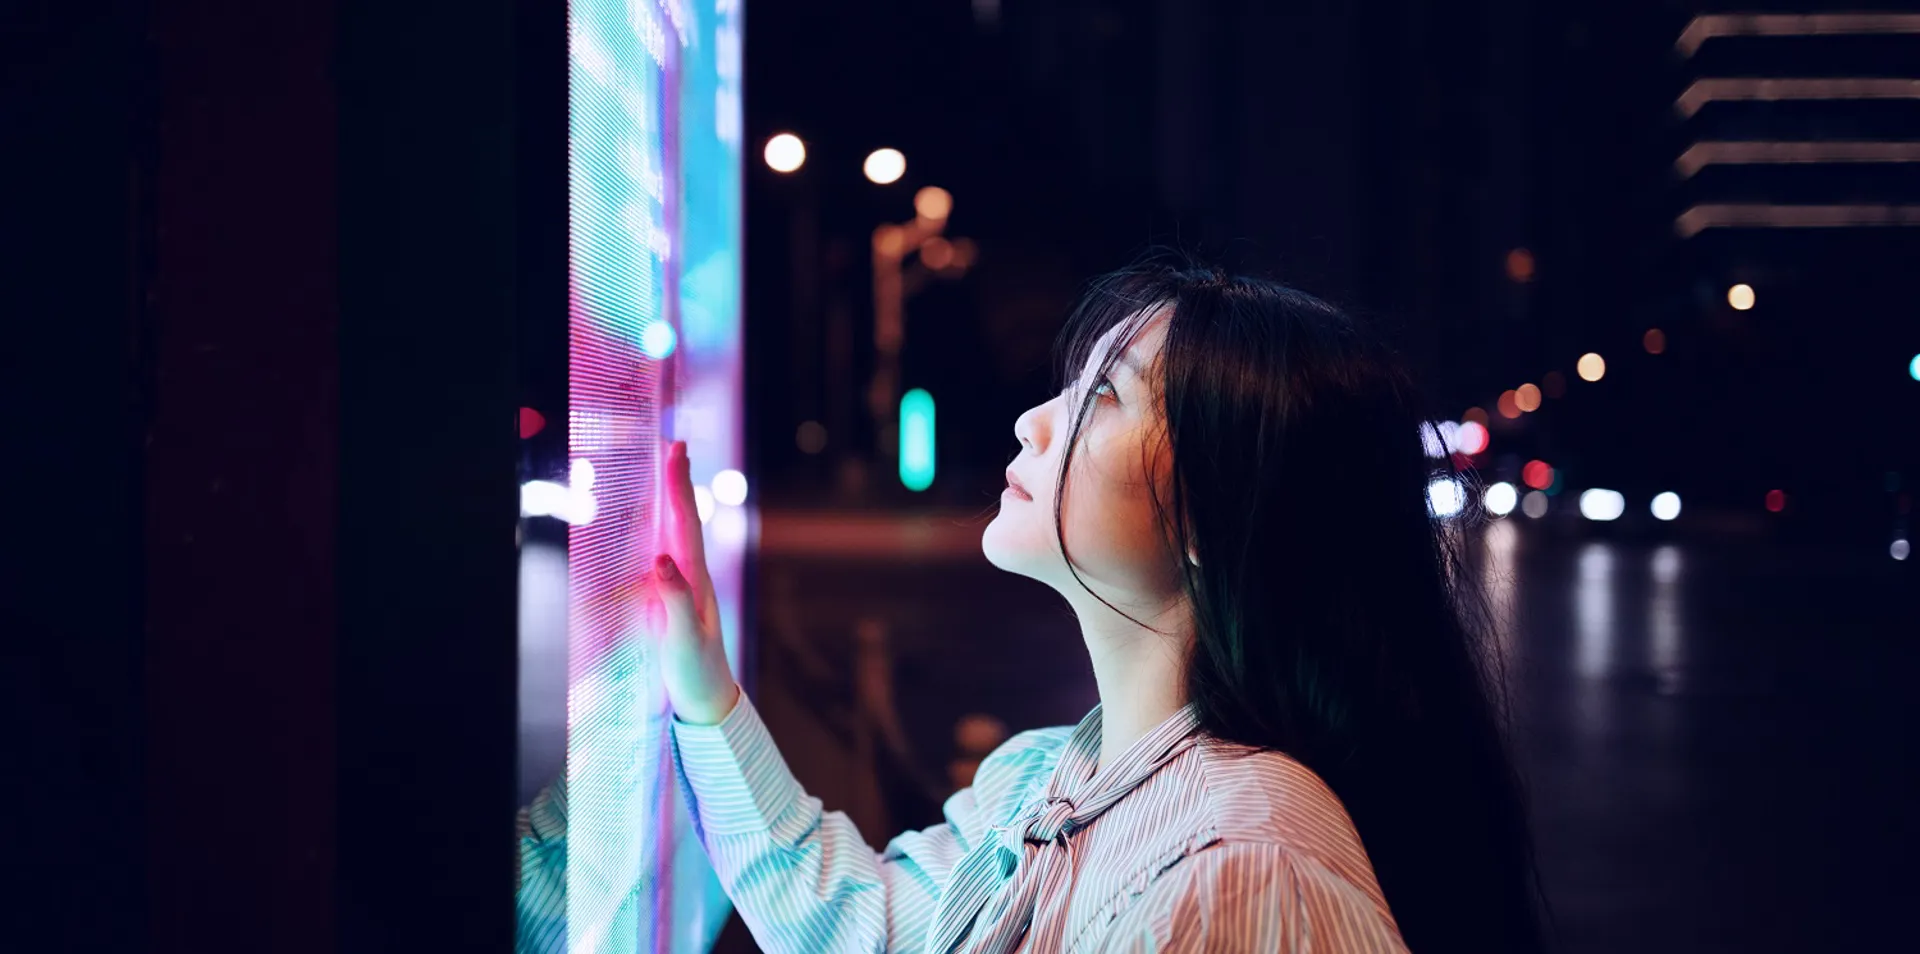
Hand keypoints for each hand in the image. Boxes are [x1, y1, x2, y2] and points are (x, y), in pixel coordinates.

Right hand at [648, 440, 741, 725]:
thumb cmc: (696, 671)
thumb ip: (673, 599)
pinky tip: (656, 526)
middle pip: (684, 519)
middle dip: (678, 481)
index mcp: (696, 579)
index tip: (675, 450)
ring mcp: (686, 587)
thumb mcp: (682, 638)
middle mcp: (694, 576)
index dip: (678, 486)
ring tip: (669, 470)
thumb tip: (660, 559)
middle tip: (675, 444)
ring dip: (672, 500)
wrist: (708, 700)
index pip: (685, 523)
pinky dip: (661, 530)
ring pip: (677, 534)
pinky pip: (666, 554)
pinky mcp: (675, 600)